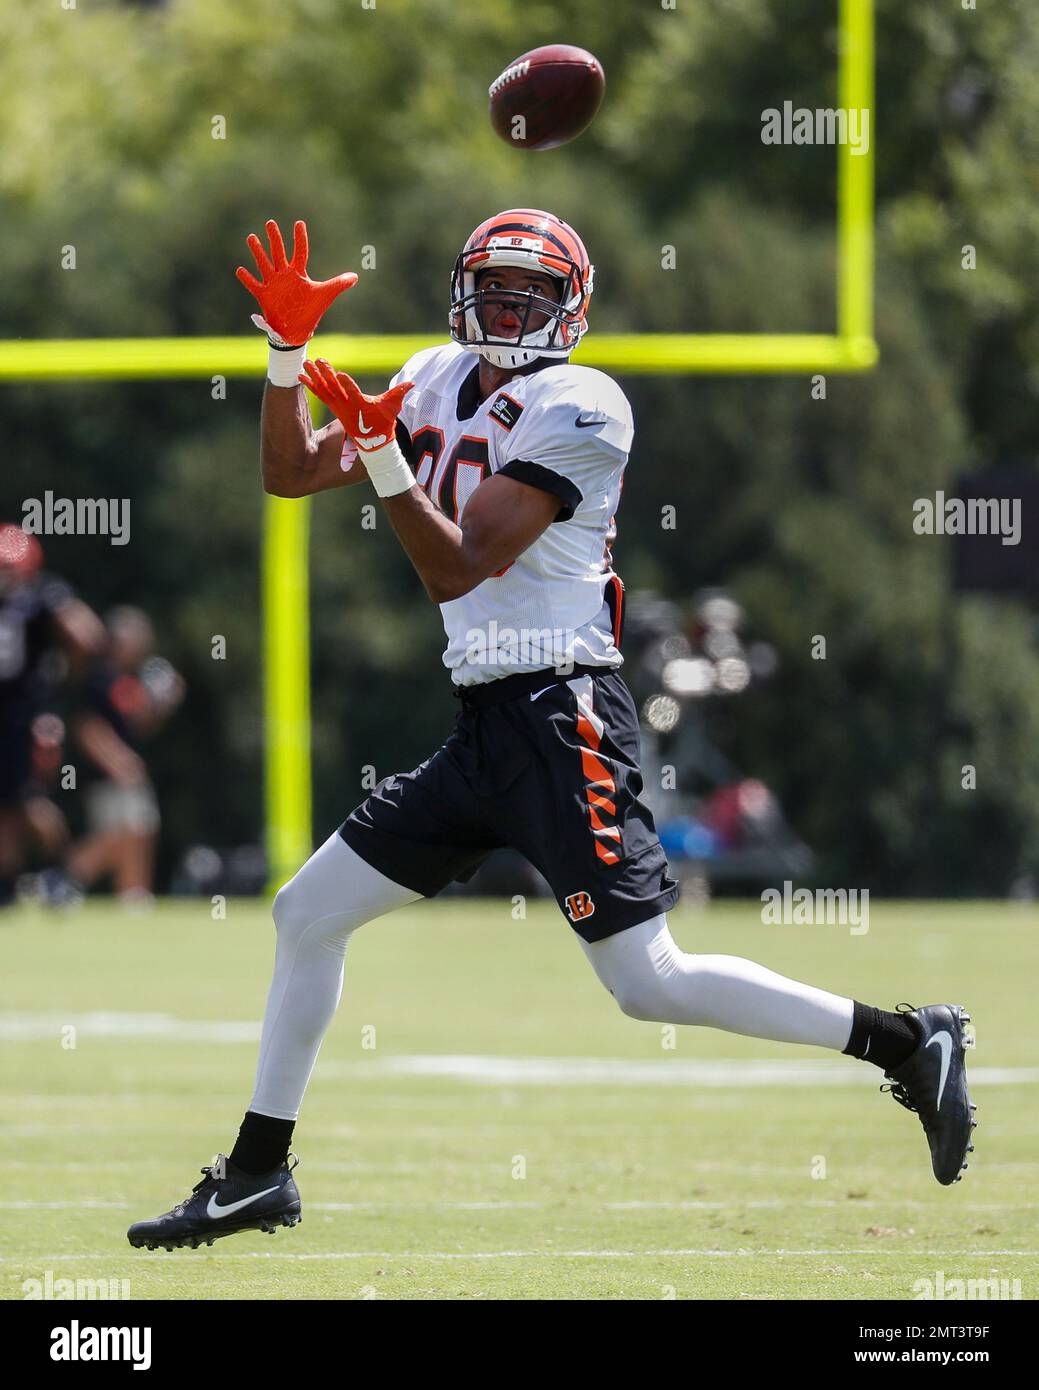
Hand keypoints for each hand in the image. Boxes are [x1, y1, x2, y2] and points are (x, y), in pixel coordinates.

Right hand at [236, 219, 357, 346]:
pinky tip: (240, 269)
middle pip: (279, 252)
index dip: (300, 238)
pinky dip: (247, 278)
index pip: (300, 252)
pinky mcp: (264, 296)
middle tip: (271, 222)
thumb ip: (339, 284)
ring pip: (264, 264)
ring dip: (258, 252)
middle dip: (275, 238)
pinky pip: (253, 285)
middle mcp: (284, 275)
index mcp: (299, 273)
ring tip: (252, 237)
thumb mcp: (325, 295)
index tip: (299, 223)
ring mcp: (273, 284)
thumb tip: (356, 277)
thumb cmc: (311, 311)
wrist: (297, 331)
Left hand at [299, 358, 413, 451]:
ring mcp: (338, 406)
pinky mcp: (333, 406)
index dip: (347, 384)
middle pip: (335, 388)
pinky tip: (301, 376)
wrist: (373, 440)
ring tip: (306, 363)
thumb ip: (399, 393)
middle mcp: (347, 406)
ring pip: (324, 389)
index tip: (340, 374)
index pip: (354, 393)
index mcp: (361, 405)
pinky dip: (310, 385)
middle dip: (327, 374)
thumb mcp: (393, 407)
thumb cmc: (384, 421)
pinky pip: (319, 394)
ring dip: (315, 376)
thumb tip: (412, 383)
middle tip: (319, 361)